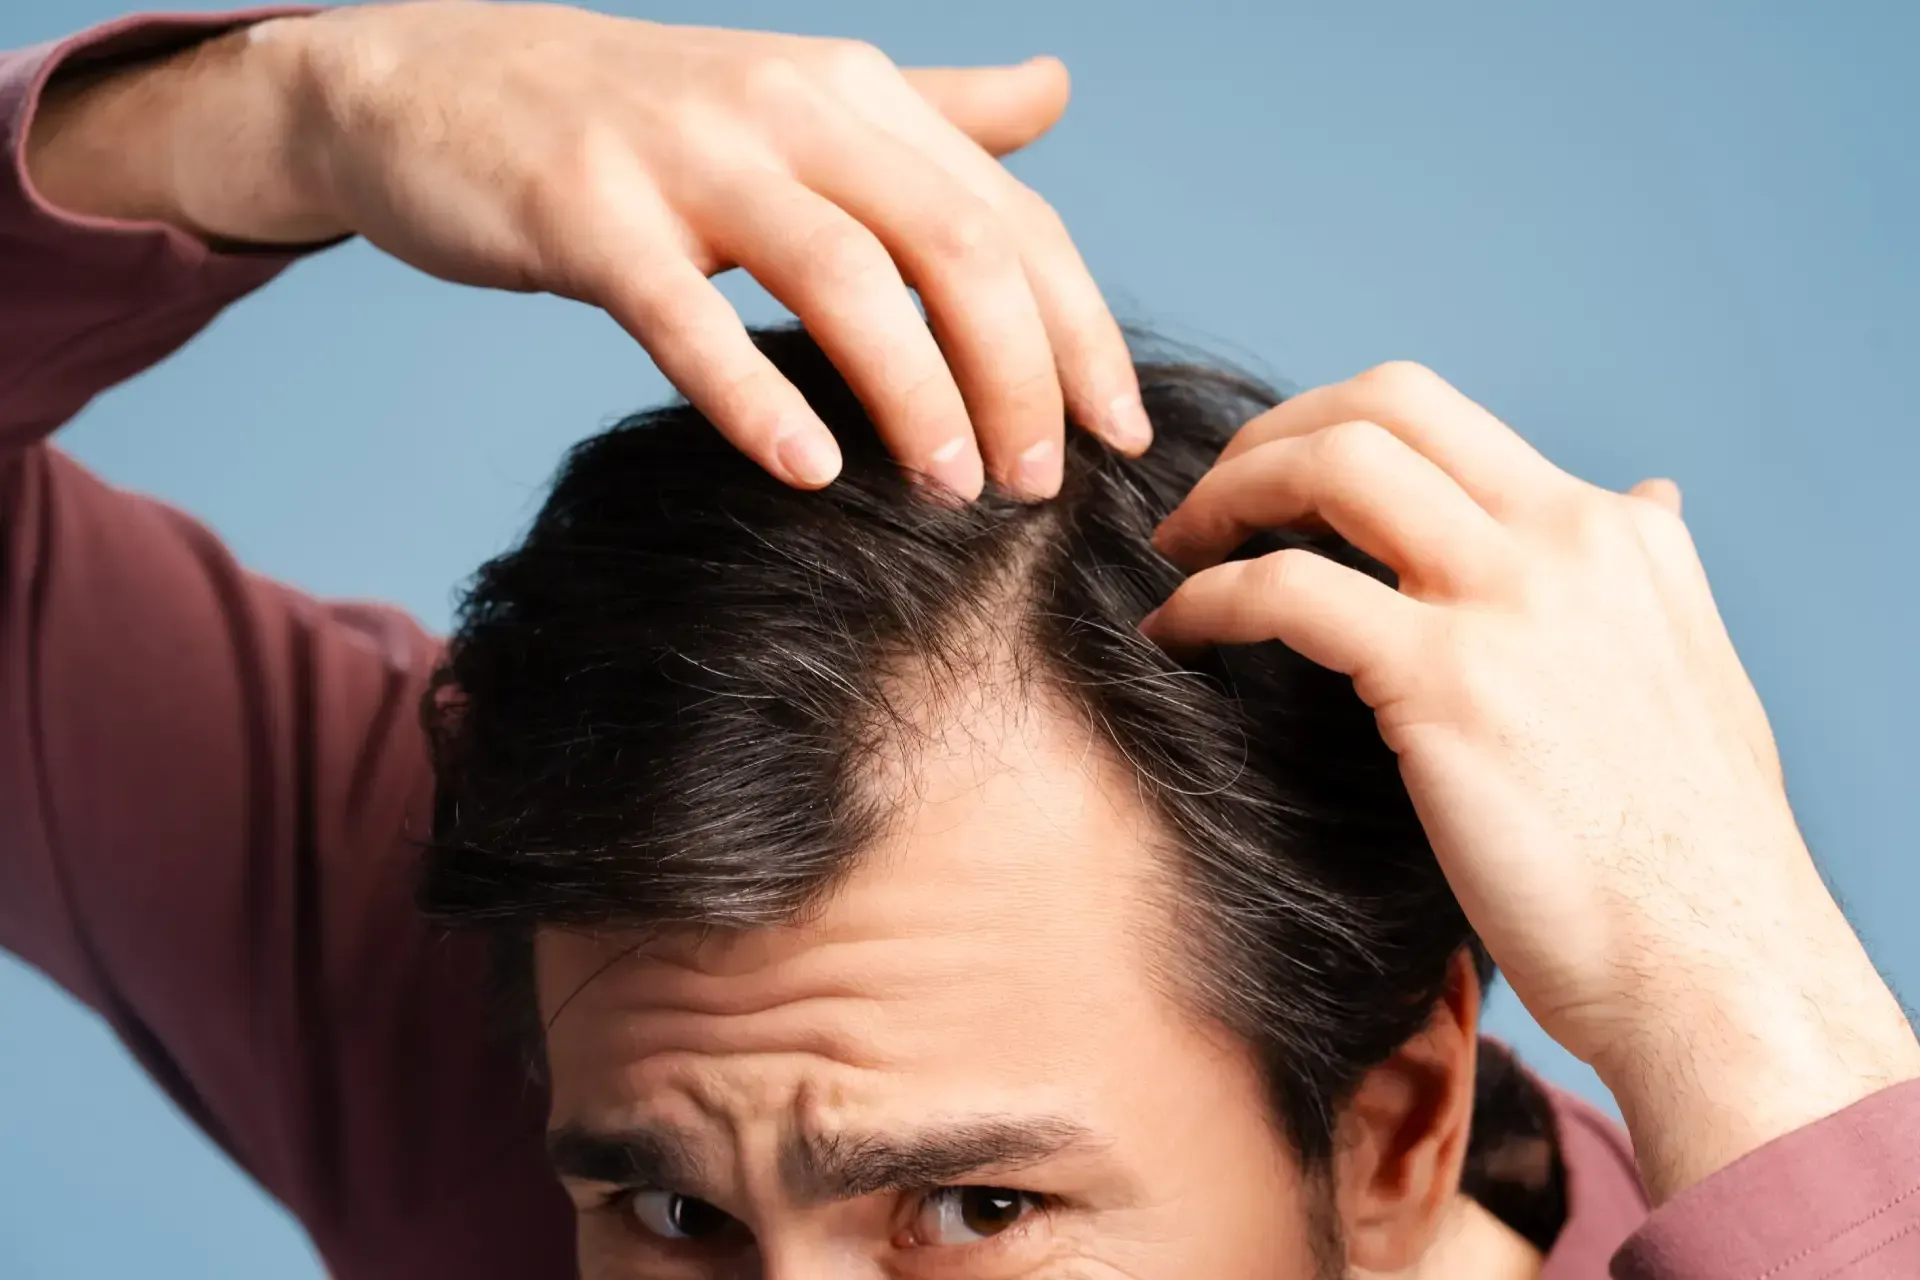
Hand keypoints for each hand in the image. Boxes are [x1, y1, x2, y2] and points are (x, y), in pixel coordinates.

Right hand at [26, 2, 1149, 497]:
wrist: (434, 79)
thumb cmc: (640, 119)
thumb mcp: (799, 99)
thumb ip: (932, 112)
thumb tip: (1056, 90)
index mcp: (855, 94)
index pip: (1009, 219)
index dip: (1082, 332)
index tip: (1125, 439)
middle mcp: (789, 106)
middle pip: (955, 248)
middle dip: (1021, 377)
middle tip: (1040, 487)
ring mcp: (685, 154)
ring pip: (843, 277)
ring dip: (917, 395)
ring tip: (956, 494)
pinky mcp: (585, 210)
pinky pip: (685, 313)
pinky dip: (753, 395)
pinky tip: (808, 472)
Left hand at [1143, 362, 1919, 1199]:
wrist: (1718, 969)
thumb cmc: (1688, 859)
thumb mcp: (1688, 674)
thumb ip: (1641, 580)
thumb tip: (1648, 496)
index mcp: (1614, 534)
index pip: (1444, 418)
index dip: (1333, 430)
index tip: (1276, 487)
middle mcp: (1567, 539)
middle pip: (1384, 404)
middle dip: (1270, 434)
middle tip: (1210, 502)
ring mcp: (1509, 601)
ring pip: (1332, 466)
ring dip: (1228, 495)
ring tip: (1180, 552)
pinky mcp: (1449, 681)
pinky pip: (1286, 591)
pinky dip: (1209, 601)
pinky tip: (1176, 635)